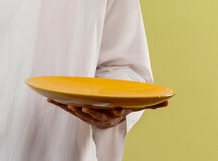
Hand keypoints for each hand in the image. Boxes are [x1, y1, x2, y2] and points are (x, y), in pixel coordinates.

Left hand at [47, 98, 168, 129]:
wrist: (109, 118)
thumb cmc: (121, 108)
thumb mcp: (135, 106)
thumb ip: (151, 103)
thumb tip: (169, 100)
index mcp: (113, 114)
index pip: (107, 114)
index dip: (100, 112)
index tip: (93, 108)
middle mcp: (100, 117)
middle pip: (91, 115)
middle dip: (83, 111)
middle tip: (77, 107)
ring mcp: (88, 116)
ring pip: (77, 113)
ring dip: (68, 108)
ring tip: (59, 102)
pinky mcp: (77, 112)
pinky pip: (67, 108)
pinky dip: (58, 104)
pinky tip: (48, 98)